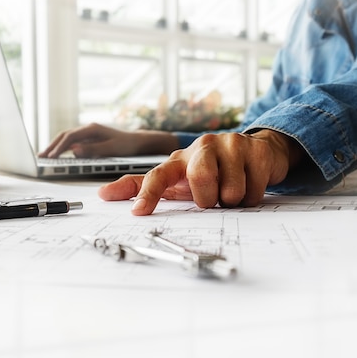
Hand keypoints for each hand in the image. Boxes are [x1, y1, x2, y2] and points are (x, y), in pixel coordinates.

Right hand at [38, 123, 178, 157]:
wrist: (140, 142)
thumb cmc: (128, 145)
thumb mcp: (111, 149)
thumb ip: (92, 150)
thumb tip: (74, 151)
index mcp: (92, 129)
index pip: (69, 138)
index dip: (58, 148)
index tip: (50, 158)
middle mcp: (88, 129)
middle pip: (64, 136)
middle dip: (51, 146)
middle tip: (40, 157)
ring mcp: (89, 133)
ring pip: (67, 139)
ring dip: (55, 147)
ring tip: (44, 156)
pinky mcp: (90, 139)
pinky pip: (72, 142)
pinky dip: (63, 148)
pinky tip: (57, 154)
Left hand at [98, 130, 302, 213]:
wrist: (255, 152)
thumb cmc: (208, 171)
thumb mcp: (177, 180)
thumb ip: (141, 187)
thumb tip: (101, 194)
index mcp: (178, 159)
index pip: (157, 175)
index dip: (147, 194)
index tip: (138, 213)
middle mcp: (201, 147)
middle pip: (200, 179)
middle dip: (208, 198)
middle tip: (212, 198)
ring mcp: (230, 144)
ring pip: (230, 190)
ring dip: (232, 201)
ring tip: (231, 192)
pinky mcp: (255, 150)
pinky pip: (253, 190)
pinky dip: (251, 197)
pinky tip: (248, 185)